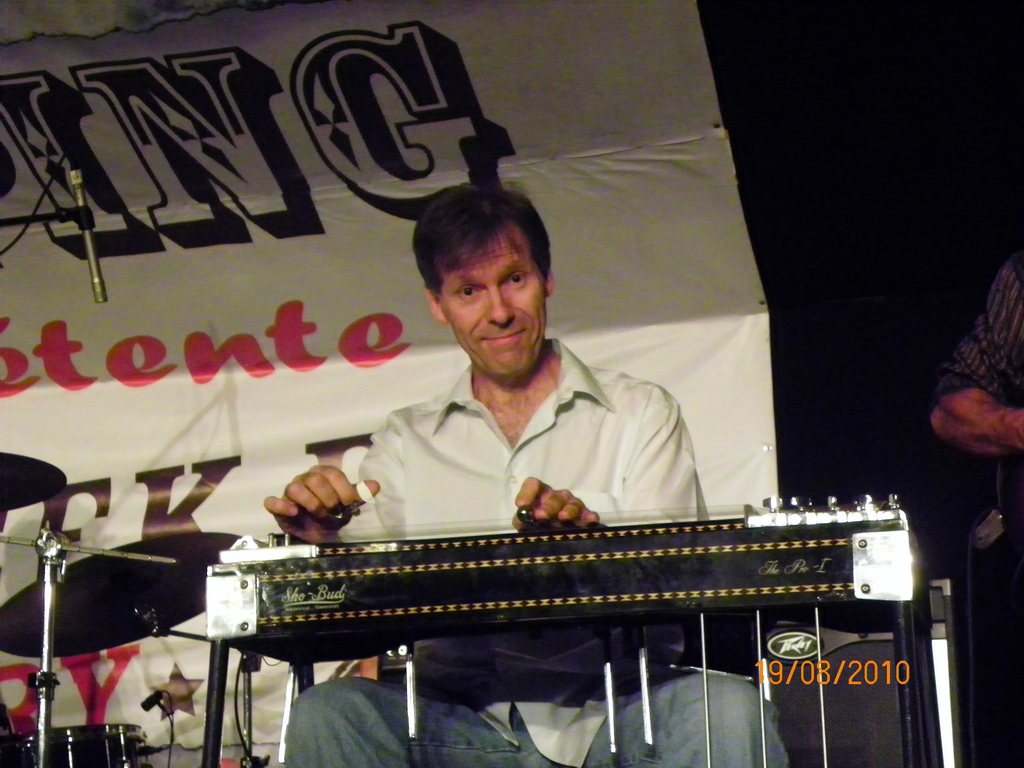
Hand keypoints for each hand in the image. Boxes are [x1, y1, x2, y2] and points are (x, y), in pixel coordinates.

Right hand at [263, 465, 378, 542]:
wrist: (316, 533)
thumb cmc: (332, 513)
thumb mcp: (347, 505)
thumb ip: (360, 494)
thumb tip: (376, 485)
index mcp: (323, 474)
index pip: (333, 473)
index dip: (343, 489)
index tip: (349, 504)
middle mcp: (306, 479)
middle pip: (315, 480)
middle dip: (328, 498)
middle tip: (333, 512)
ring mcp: (290, 491)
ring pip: (295, 488)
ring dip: (311, 504)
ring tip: (318, 515)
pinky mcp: (278, 506)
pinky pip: (272, 502)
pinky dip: (281, 505)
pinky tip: (294, 512)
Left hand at [512, 477, 599, 529]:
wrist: (556, 544)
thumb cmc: (539, 529)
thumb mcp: (526, 526)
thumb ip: (521, 521)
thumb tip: (521, 518)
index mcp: (540, 496)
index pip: (533, 484)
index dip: (527, 492)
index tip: (521, 505)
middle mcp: (557, 498)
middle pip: (555, 496)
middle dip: (548, 506)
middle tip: (541, 516)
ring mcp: (573, 506)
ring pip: (573, 504)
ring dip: (568, 510)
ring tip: (563, 518)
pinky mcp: (586, 518)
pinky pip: (589, 515)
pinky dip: (589, 517)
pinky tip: (590, 521)